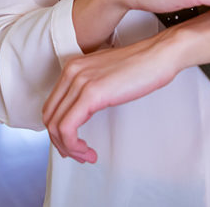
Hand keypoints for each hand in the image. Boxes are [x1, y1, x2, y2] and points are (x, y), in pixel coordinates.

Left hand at [42, 31, 182, 162]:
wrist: (160, 55)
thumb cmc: (143, 66)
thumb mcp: (107, 74)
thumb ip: (91, 87)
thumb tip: (85, 110)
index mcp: (73, 67)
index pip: (52, 105)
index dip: (58, 130)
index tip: (73, 143)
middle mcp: (71, 72)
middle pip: (49, 117)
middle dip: (60, 142)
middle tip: (78, 154)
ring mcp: (79, 82)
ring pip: (56, 126)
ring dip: (68, 148)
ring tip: (86, 155)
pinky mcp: (91, 94)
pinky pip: (68, 128)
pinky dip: (74, 146)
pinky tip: (88, 151)